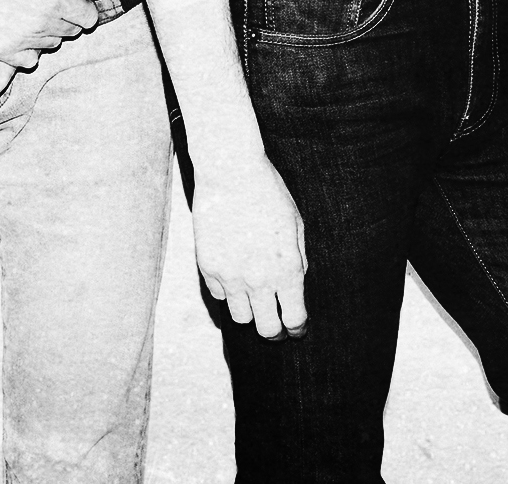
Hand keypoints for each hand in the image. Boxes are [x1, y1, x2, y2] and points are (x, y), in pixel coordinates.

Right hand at [0, 0, 109, 66]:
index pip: (89, 17)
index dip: (81, 6)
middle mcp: (43, 24)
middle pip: (71, 31)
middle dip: (64, 17)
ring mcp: (21, 42)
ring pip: (51, 45)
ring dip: (46, 32)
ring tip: (25, 11)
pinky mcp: (1, 53)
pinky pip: (29, 61)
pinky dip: (27, 49)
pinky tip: (15, 29)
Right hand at [194, 157, 309, 338]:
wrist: (231, 174)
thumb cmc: (270, 194)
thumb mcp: (296, 225)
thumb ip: (299, 259)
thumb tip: (296, 283)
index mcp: (286, 269)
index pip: (294, 318)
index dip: (297, 329)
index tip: (297, 330)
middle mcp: (259, 279)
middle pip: (266, 329)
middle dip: (274, 332)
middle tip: (277, 328)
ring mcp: (231, 276)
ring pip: (241, 318)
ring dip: (251, 313)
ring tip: (255, 301)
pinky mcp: (208, 268)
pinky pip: (219, 296)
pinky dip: (228, 293)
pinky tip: (235, 279)